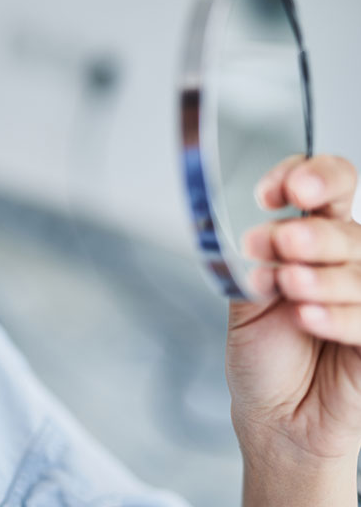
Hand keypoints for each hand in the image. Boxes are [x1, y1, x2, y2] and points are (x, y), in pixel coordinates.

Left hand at [228, 154, 360, 503]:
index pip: (328, 187)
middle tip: (278, 245)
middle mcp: (346, 261)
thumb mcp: (247, 301)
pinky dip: (339, 316)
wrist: (276, 419)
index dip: (308, 177)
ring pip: (360, 269)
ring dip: (322, 276)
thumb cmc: (266, 358)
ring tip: (288, 286)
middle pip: (345, 228)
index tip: (275, 193)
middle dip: (311, 234)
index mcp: (313, 239)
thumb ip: (257, 265)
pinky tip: (308, 318)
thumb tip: (264, 237)